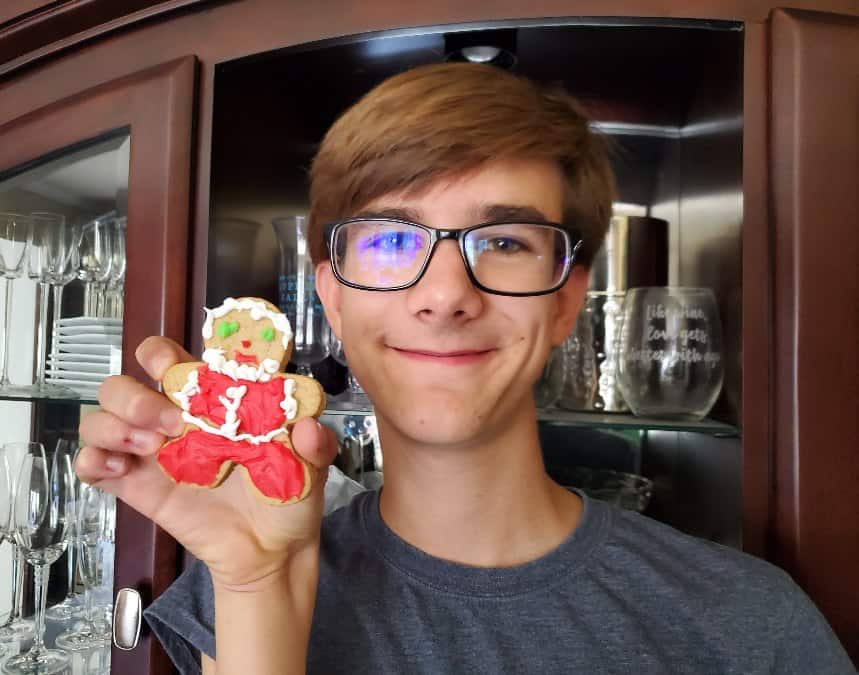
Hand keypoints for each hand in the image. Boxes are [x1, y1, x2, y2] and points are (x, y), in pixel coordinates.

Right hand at [75, 336, 338, 589]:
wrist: (274, 550)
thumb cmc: (288, 493)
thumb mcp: (312, 462)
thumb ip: (316, 442)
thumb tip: (307, 427)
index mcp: (210, 400)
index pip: (169, 359)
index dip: (160, 354)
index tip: (171, 367)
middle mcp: (173, 419)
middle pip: (123, 385)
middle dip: (135, 396)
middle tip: (171, 424)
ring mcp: (151, 452)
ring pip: (101, 417)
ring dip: (113, 424)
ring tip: (149, 447)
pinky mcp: (137, 486)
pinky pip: (93, 464)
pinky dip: (92, 459)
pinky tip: (118, 468)